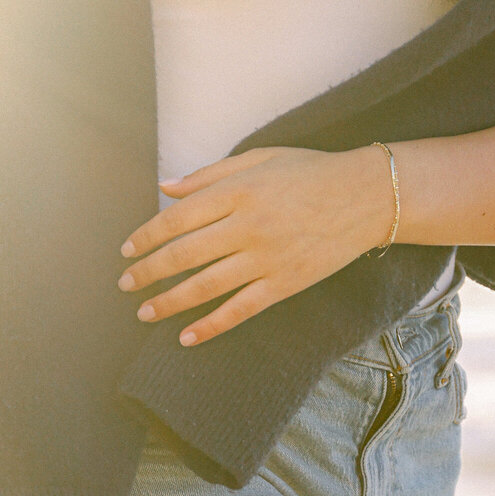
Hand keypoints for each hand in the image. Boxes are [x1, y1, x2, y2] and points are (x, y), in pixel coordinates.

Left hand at [117, 145, 391, 345]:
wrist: (368, 195)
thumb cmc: (310, 172)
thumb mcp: (259, 158)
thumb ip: (209, 175)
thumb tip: (165, 188)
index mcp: (237, 191)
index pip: (177, 218)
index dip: (146, 237)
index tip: (126, 250)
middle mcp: (247, 226)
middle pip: (184, 255)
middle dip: (148, 272)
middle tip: (125, 284)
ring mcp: (267, 258)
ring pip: (205, 286)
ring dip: (169, 302)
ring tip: (144, 313)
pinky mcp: (285, 283)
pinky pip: (240, 309)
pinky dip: (211, 325)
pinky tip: (186, 337)